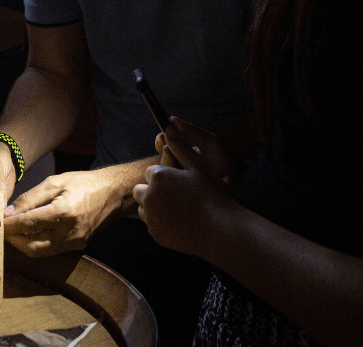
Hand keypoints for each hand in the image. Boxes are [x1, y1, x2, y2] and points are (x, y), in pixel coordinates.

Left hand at [3, 169, 125, 256]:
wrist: (113, 194)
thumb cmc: (83, 183)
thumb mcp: (54, 183)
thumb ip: (30, 198)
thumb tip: (9, 212)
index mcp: (64, 212)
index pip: (28, 224)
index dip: (8, 225)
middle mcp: (70, 232)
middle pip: (31, 246)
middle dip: (13, 239)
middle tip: (1, 228)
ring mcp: (75, 242)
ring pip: (40, 252)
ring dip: (23, 244)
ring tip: (12, 231)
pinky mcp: (77, 246)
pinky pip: (51, 250)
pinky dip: (36, 243)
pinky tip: (28, 233)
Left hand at [133, 121, 236, 257]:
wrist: (221, 231)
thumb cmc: (212, 196)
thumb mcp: (198, 167)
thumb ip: (180, 147)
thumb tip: (168, 128)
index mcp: (158, 176)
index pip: (152, 172)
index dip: (167, 177)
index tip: (181, 183)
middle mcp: (149, 195)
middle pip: (142, 189)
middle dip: (154, 190)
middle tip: (178, 197)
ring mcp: (150, 216)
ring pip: (144, 207)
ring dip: (155, 206)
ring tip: (179, 209)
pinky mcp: (154, 234)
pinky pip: (151, 224)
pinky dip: (160, 222)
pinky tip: (179, 222)